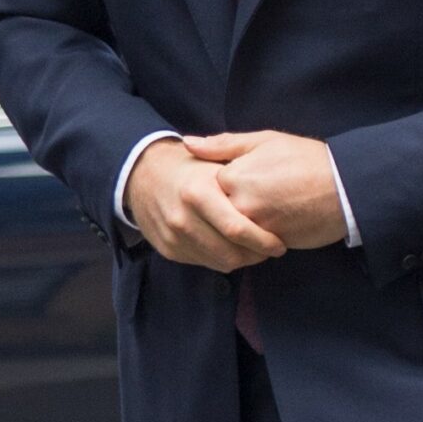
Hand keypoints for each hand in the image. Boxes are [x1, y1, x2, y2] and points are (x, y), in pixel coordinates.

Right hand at [123, 137, 286, 272]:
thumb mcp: (212, 158)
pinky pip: (205, 263)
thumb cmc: (188, 166)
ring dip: (243, 259)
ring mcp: (174, 237)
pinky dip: (223, 259)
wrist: (142, 174)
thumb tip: (270, 185)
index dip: (264, 241)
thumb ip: (242, 174)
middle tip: (272, 249)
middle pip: (231, 253)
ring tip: (255, 248)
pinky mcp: (169, 250)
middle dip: (257, 255)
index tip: (280, 243)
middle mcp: (183, 218)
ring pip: (220, 262)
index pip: (238, 229)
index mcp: (198, 192)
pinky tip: (233, 247)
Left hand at [183, 130, 347, 250]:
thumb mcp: (265, 140)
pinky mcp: (269, 245)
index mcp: (234, 176)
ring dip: (236, 229)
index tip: (237, 182)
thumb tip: (187, 143)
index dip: (220, 186)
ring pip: (230, 233)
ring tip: (257, 215)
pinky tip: (264, 230)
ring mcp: (254, 227)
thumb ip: (222, 144)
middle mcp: (239, 204)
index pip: (206, 188)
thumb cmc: (306, 159)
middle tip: (251, 200)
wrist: (345, 187)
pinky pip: (248, 248)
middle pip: (216, 214)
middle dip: (223, 211)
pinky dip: (251, 243)